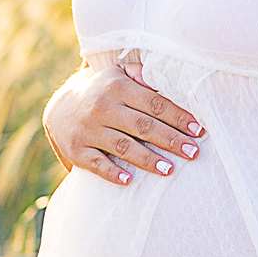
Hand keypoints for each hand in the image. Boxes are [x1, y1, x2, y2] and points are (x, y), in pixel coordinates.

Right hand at [43, 63, 204, 185]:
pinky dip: (112, 173)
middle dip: (170, 140)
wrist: (59, 109)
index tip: (198, 129)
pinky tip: (129, 181)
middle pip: (143, 126)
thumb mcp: (117, 75)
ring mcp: (88, 130)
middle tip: (193, 152)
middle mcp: (102, 107)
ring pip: (123, 146)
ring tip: (170, 169)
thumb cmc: (102, 92)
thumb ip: (141, 75)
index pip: (154, 103)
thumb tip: (166, 76)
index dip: (177, 116)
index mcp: (117, 87)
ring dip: (148, 159)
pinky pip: (97, 163)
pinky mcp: (77, 150)